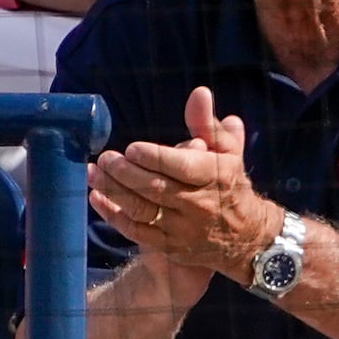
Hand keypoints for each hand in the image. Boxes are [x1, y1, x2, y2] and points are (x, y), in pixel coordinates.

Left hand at [87, 85, 282, 279]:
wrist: (245, 238)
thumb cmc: (229, 185)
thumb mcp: (227, 152)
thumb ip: (207, 123)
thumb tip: (199, 92)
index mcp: (215, 177)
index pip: (182, 167)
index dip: (154, 158)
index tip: (132, 148)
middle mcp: (199, 205)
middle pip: (156, 189)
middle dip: (126, 173)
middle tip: (106, 158)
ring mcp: (182, 229)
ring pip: (142, 210)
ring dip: (113, 191)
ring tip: (94, 173)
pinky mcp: (169, 246)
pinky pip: (136, 232)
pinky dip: (113, 214)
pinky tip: (96, 197)